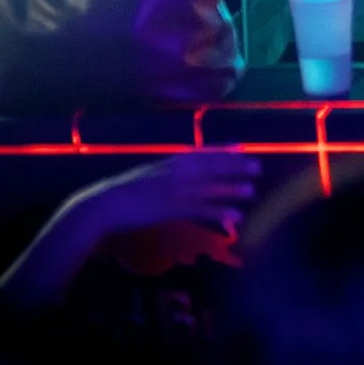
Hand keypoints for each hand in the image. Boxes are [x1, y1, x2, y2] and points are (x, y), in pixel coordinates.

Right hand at [74, 150, 259, 237]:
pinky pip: (202, 209)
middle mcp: (177, 172)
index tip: (241, 147)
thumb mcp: (149, 174)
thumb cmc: (126, 191)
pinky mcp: (172, 209)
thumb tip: (182, 168)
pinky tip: (235, 216)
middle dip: (235, 166)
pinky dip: (219, 212)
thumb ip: (168, 171)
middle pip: (212, 167)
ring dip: (232, 189)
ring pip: (210, 188)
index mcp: (170, 162)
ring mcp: (176, 190)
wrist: (105, 203)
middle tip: (258, 167)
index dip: (223, 150)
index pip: (202, 153)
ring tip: (252, 190)